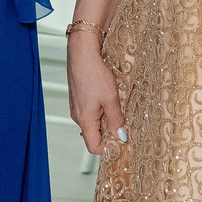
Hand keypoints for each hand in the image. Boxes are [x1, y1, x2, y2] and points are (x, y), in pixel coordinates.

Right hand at [67, 28, 125, 157]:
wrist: (82, 53)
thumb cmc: (94, 73)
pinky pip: (91, 112)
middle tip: (124, 124)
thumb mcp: (111, 99)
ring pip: (93, 123)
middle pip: (94, 136)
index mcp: (85, 120)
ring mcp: (77, 107)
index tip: (123, 143)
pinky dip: (101, 110)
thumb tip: (121, 137)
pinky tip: (109, 99)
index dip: (108, 148)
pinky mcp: (79, 98)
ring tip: (117, 108)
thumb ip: (116, 120)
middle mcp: (78, 116)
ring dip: (106, 120)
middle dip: (109, 134)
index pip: (94, 147)